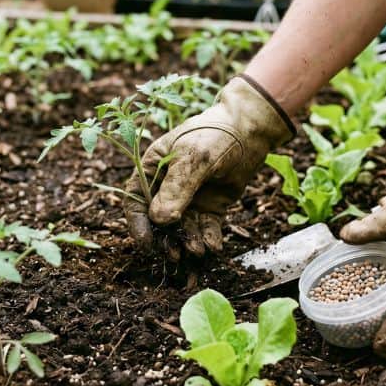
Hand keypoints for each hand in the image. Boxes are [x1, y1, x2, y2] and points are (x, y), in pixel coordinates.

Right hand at [123, 75, 294, 256]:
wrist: (250, 130)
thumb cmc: (214, 135)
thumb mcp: (193, 158)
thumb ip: (176, 188)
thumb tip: (159, 220)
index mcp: (152, 169)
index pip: (136, 201)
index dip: (139, 224)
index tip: (147, 243)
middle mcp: (167, 187)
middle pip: (159, 221)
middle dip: (166, 239)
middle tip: (175, 255)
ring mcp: (189, 199)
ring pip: (183, 228)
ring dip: (188, 241)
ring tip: (198, 250)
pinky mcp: (210, 207)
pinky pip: (205, 227)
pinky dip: (208, 238)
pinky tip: (213, 246)